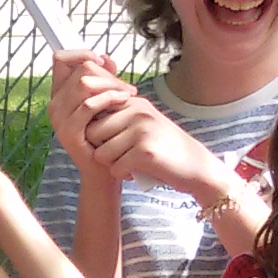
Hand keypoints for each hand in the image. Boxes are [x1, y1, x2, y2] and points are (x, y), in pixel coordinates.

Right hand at [46, 52, 132, 173]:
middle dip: (108, 74)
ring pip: (84, 84)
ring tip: (129, 94)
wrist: (105, 171)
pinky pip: (89, 105)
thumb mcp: (105, 103)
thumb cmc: (107, 136)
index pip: (61, 59)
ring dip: (112, 85)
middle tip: (126, 87)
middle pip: (80, 70)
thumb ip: (104, 80)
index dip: (82, 54)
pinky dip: (110, 98)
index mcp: (60, 95)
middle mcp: (55, 105)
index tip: (103, 62)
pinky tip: (124, 101)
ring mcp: (60, 119)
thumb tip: (106, 58)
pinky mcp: (70, 132)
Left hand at [86, 92, 233, 197]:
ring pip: (101, 153)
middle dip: (101, 149)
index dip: (97, 134)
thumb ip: (118, 117)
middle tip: (121, 156)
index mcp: (134, 102)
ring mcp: (142, 130)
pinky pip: (115, 168)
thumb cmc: (164, 147)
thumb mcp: (143, 123)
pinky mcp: (145, 152)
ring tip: (131, 164)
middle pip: (92, 134)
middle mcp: (137, 112)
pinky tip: (137, 172)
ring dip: (112, 164)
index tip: (113, 143)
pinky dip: (123, 175)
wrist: (196, 166)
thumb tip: (81, 117)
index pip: (94, 114)